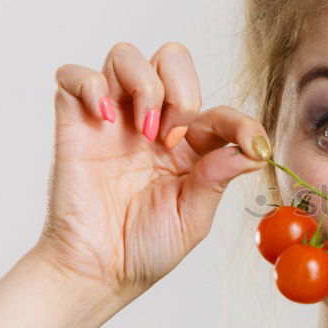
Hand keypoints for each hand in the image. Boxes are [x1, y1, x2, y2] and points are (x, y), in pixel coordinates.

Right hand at [33, 41, 270, 303]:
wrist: (97, 272)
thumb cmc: (144, 249)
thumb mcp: (193, 218)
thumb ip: (218, 178)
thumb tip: (252, 151)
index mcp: (188, 146)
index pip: (219, 110)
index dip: (240, 123)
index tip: (251, 147)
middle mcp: (152, 123)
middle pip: (171, 59)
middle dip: (182, 89)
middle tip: (173, 137)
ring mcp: (112, 119)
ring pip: (126, 55)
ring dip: (144, 84)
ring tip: (145, 132)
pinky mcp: (74, 124)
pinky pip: (74, 76)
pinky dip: (90, 85)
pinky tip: (105, 120)